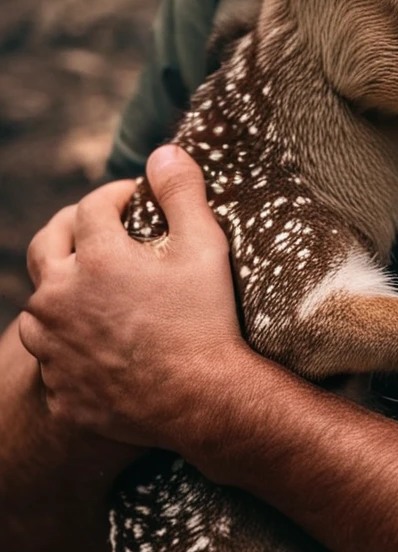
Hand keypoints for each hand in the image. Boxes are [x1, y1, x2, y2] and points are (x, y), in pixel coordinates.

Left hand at [18, 146, 249, 449]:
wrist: (202, 400)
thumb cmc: (206, 319)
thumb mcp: (205, 245)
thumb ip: (181, 192)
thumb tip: (163, 151)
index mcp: (96, 259)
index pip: (91, 207)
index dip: (115, 195)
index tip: (135, 198)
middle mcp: (61, 300)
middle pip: (44, 245)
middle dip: (70, 226)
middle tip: (98, 227)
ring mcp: (54, 348)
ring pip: (37, 304)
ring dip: (60, 288)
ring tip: (90, 286)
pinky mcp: (58, 388)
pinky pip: (52, 356)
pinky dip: (68, 341)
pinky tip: (97, 339)